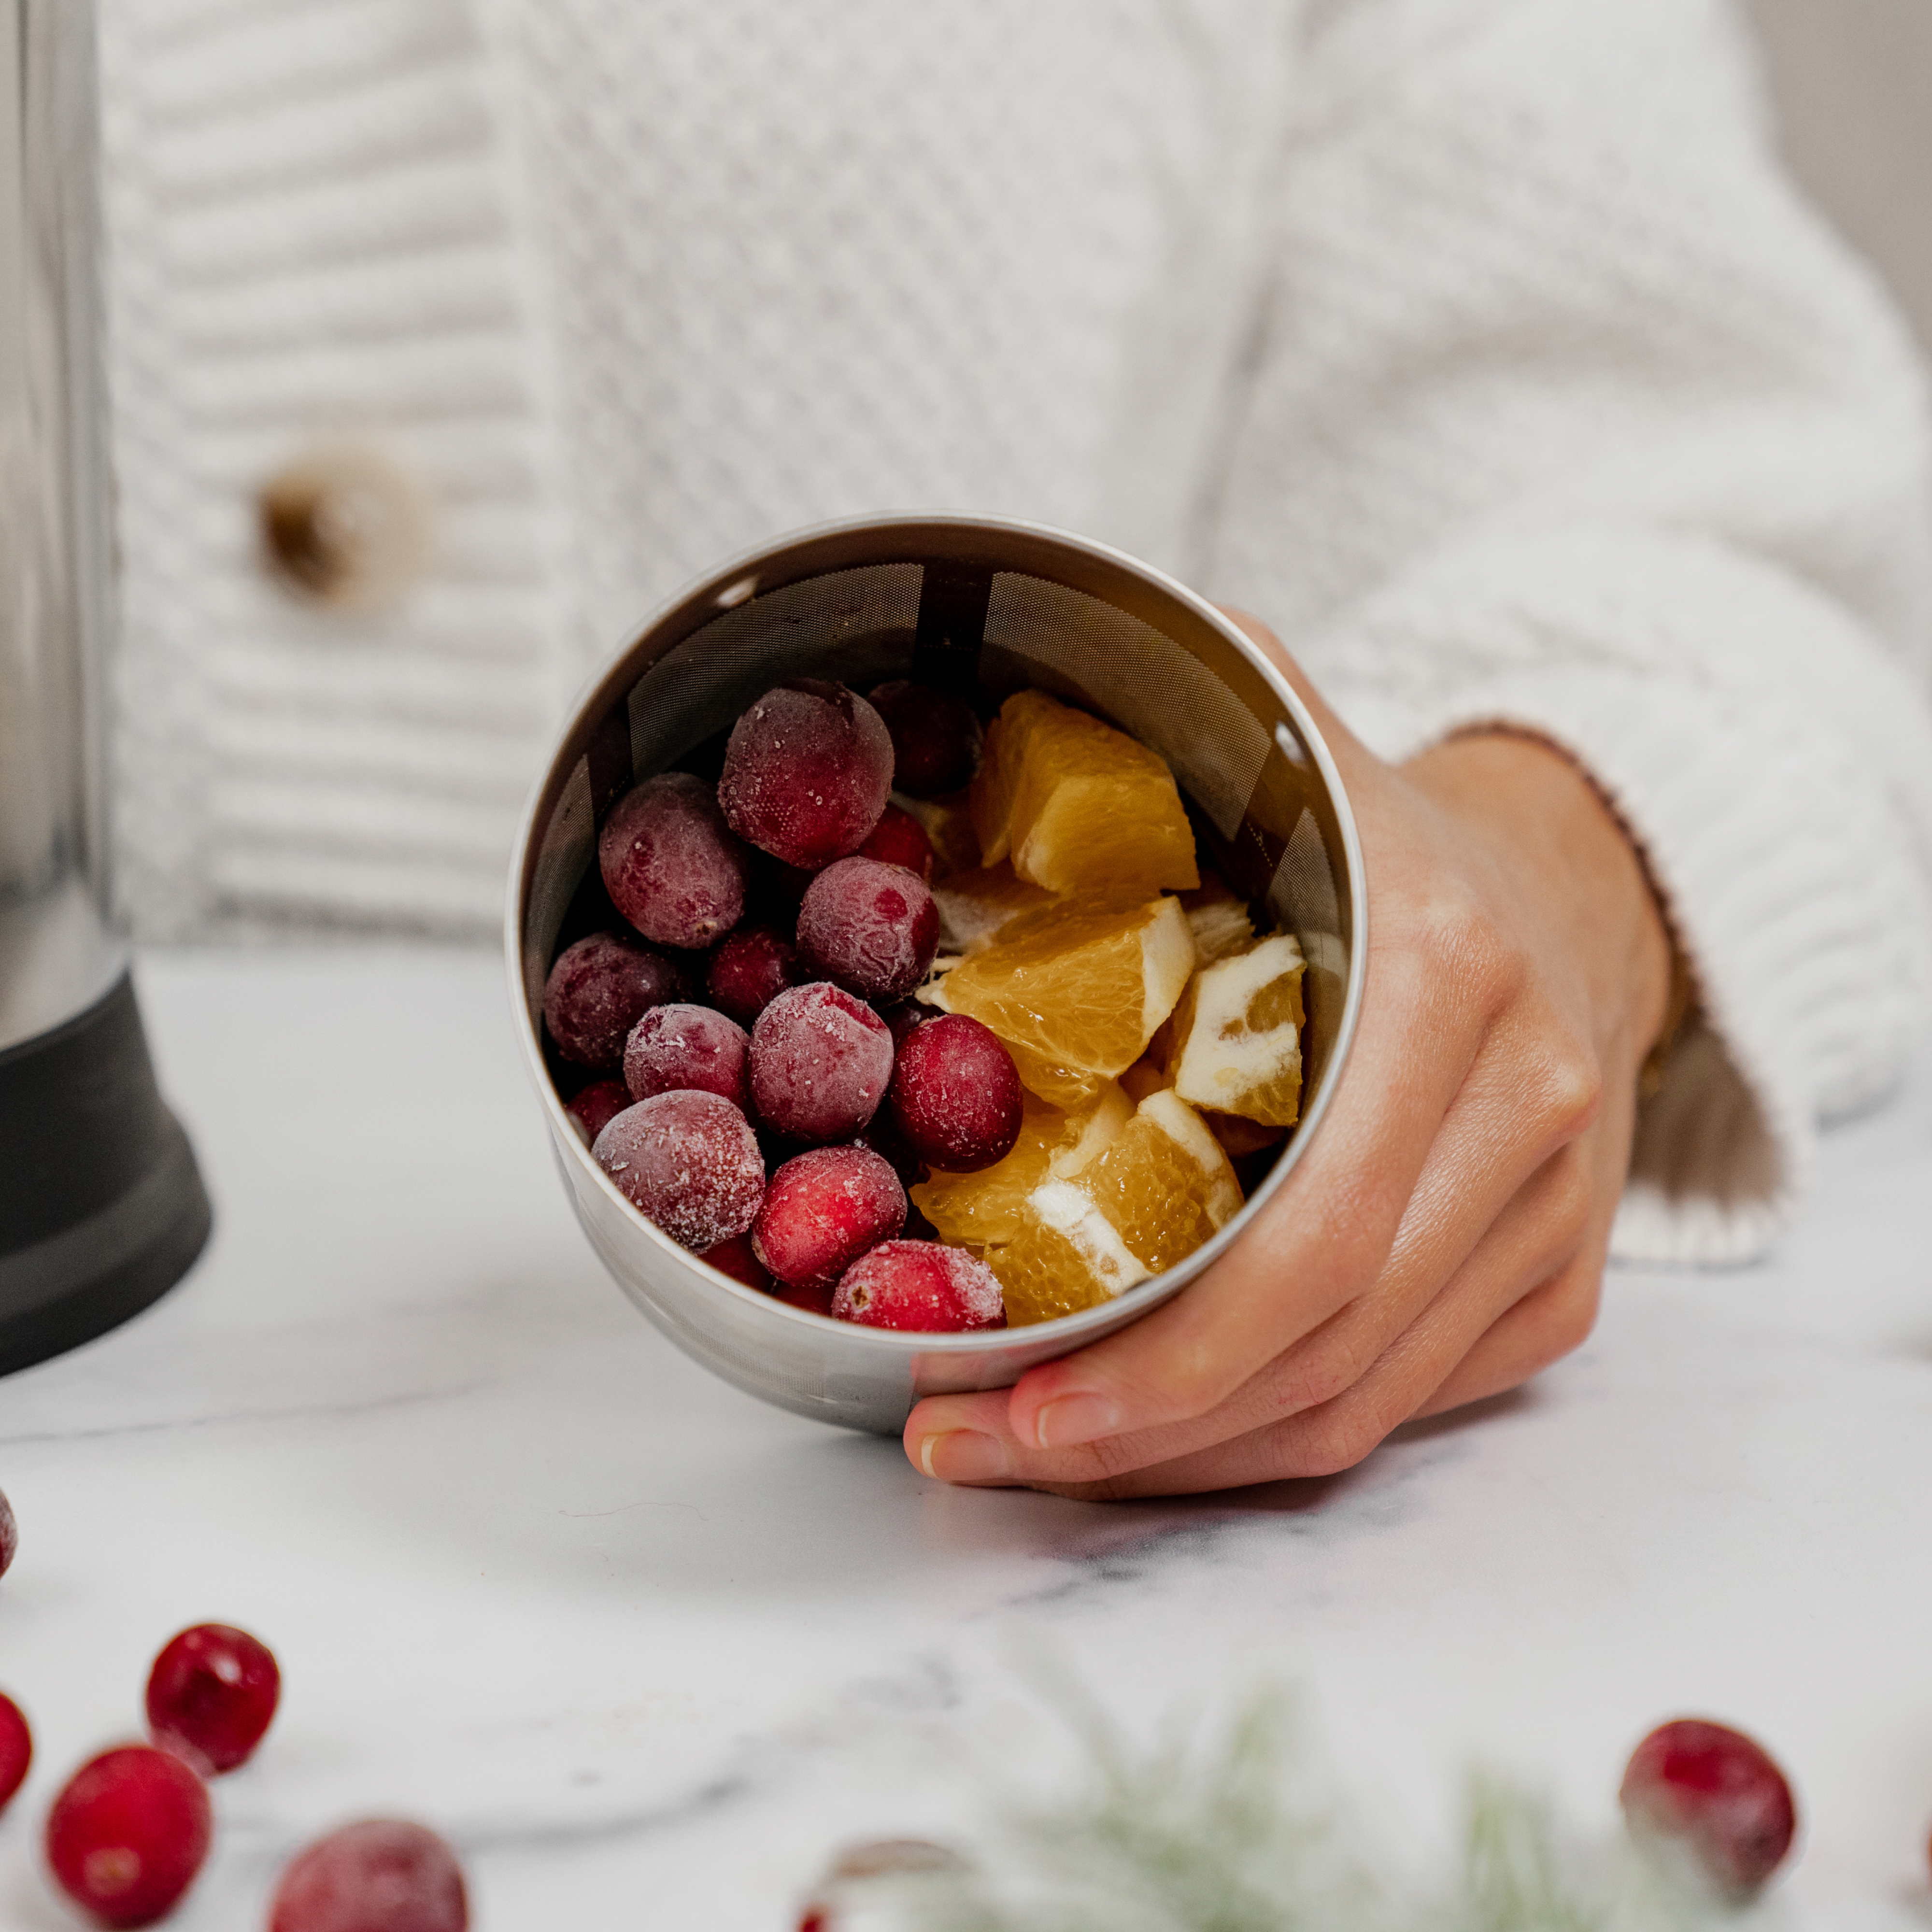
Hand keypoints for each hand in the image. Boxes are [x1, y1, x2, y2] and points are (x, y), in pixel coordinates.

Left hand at [903, 613, 1672, 1496]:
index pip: (1297, 1242)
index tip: (980, 1397)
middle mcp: (1524, 1115)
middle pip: (1317, 1355)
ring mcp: (1553, 1217)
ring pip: (1355, 1408)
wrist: (1573, 889)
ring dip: (1181, 1457)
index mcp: (1445, 987)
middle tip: (970, 1448)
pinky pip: (1401, 1403)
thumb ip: (1168, 710)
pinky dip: (1266, 1436)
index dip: (1139, 1354)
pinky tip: (1152, 1428)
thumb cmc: (1387, 842)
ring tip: (1030, 1451)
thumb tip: (1000, 642)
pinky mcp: (1556, 1283)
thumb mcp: (1293, 755)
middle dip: (1125, 1434)